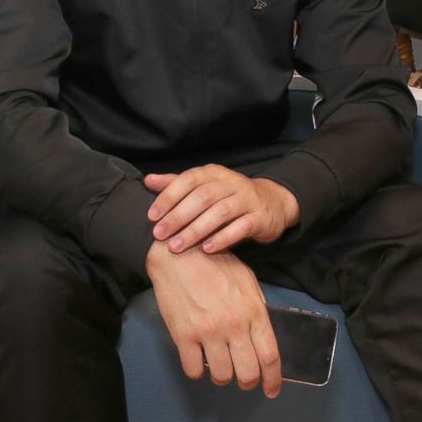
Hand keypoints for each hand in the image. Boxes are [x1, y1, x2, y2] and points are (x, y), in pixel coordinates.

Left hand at [145, 165, 298, 253]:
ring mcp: (247, 199)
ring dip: (196, 230)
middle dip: (178, 216)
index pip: (188, 180)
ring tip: (177, 246)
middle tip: (159, 235)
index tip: (152, 216)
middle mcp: (231, 182)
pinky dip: (223, 238)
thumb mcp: (205, 186)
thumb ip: (177, 184)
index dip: (169, 197)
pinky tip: (207, 249)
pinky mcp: (260, 217)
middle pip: (202, 197)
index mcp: (214, 173)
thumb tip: (148, 180)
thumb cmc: (231, 196)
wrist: (272, 203)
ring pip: (220, 212)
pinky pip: (241, 227)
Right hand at [146, 243, 281, 396]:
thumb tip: (261, 334)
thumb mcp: (247, 280)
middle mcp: (234, 325)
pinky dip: (198, 372)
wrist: (180, 254)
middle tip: (245, 381)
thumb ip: (256, 308)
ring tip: (220, 369)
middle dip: (249, 382)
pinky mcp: (183, 335)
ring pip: (221, 376)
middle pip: (248, 372)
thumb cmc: (216, 263)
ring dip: (222, 378)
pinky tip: (199, 361)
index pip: (270, 356)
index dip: (274, 379)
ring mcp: (207, 332)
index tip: (272, 390)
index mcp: (254, 312)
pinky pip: (193, 370)